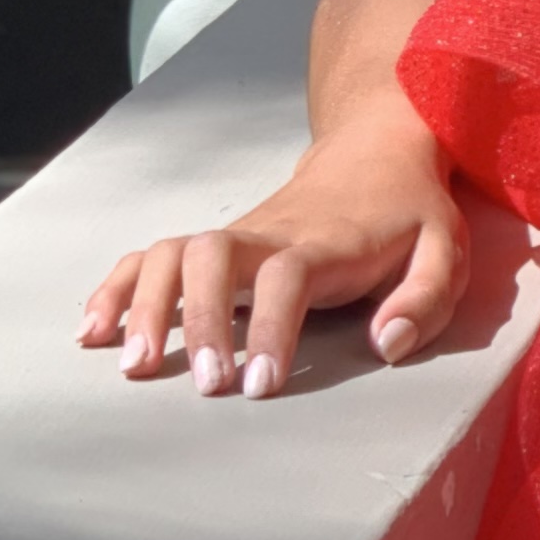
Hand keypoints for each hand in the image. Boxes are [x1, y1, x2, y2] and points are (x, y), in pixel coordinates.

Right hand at [79, 112, 469, 398]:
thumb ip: (425, 298)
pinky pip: (151, 257)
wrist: (375, 152)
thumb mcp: (445, 250)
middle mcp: (268, 233)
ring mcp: (234, 236)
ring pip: (171, 253)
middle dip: (199, 320)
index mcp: (325, 241)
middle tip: (207, 387)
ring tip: (135, 367)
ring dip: (145, 305)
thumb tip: (387, 344)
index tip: (260, 385)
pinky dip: (117, 288)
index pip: (286, 277)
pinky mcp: (214, 245)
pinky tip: (94, 333)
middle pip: (211, 256)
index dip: (269, 328)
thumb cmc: (409, 213)